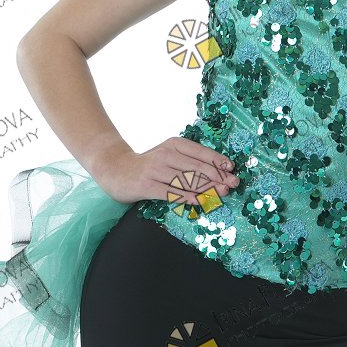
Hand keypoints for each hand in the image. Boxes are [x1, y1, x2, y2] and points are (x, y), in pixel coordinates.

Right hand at [93, 136, 240, 205]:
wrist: (115, 168)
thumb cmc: (149, 164)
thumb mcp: (169, 155)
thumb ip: (189, 161)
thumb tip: (218, 171)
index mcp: (174, 144)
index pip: (200, 152)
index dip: (218, 161)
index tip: (232, 169)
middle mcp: (166, 154)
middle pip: (196, 167)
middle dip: (217, 176)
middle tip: (232, 185)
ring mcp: (156, 170)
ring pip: (186, 180)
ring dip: (206, 188)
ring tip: (221, 193)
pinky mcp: (147, 185)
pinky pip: (171, 193)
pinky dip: (187, 197)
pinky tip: (199, 201)